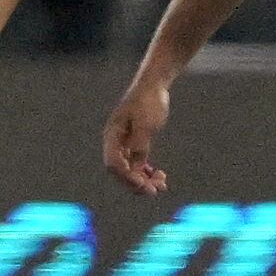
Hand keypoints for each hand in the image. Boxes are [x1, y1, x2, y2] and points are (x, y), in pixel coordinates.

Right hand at [101, 75, 171, 194]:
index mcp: (113, 136)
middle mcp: (116, 142)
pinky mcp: (135, 141)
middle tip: (156, 190)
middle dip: (137, 183)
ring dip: (144, 179)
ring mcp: (125, 143)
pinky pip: (137, 163)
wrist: (153, 84)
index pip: (114, 164)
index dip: (127, 177)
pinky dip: (147, 171)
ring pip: (130, 169)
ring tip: (162, 184)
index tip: (143, 184)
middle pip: (121, 171)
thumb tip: (135, 168)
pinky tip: (159, 174)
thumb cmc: (148, 101)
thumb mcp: (146, 124)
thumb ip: (139, 146)